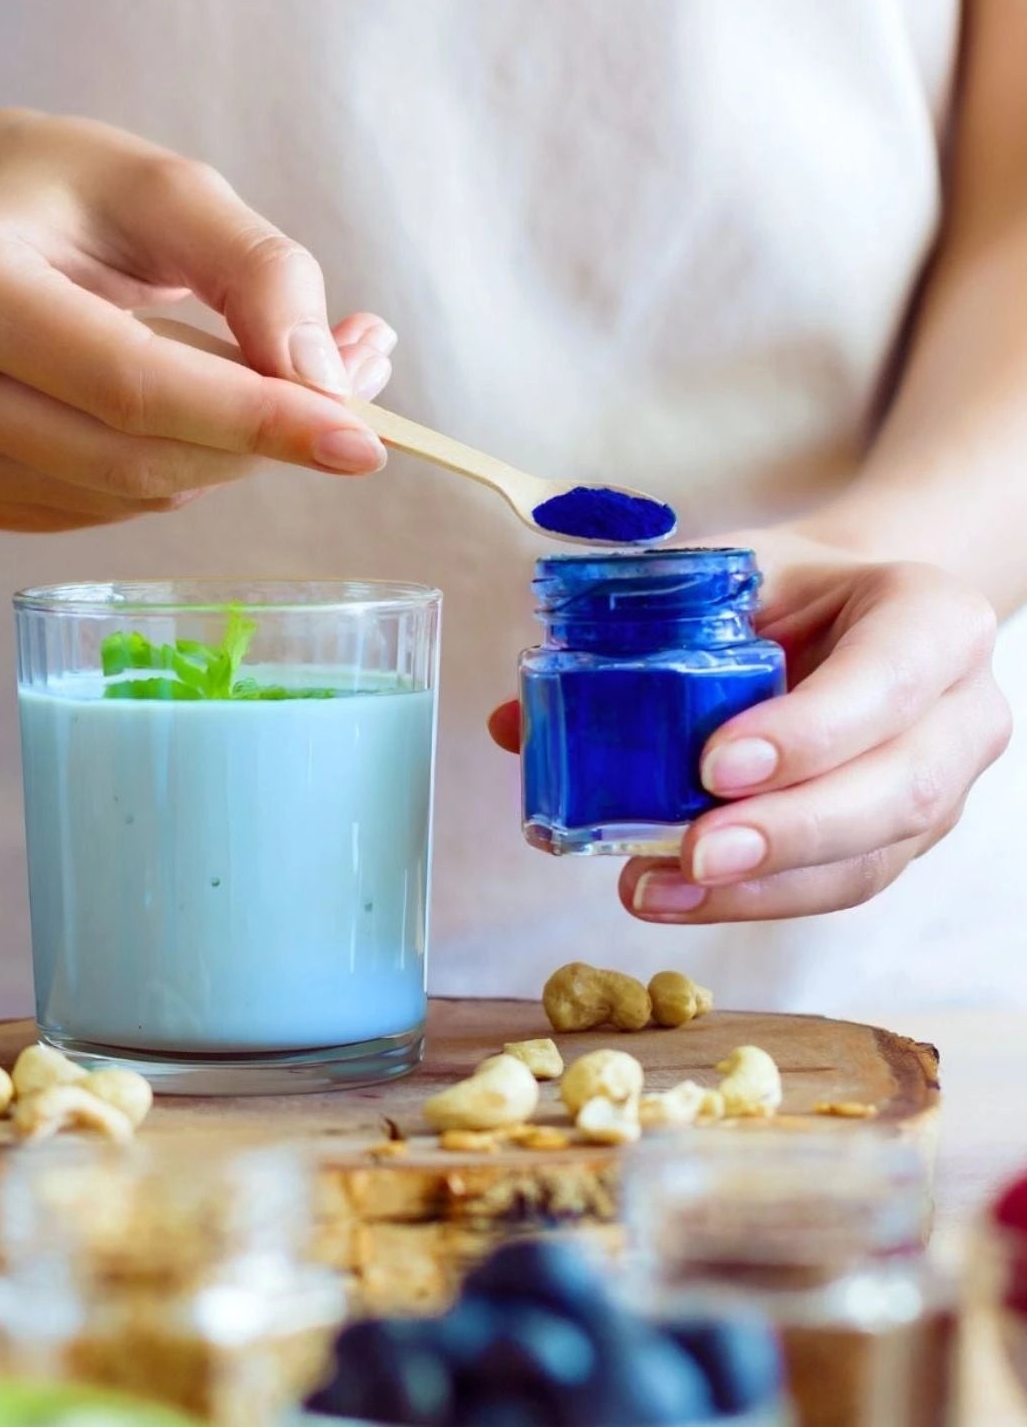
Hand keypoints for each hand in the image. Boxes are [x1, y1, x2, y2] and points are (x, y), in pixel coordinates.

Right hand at [0, 110, 392, 531]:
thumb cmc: (62, 194)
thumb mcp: (166, 187)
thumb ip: (257, 270)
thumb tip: (325, 385)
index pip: (130, 384)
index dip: (254, 418)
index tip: (363, 439)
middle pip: (132, 456)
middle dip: (257, 437)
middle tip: (349, 389)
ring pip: (128, 494)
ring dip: (227, 453)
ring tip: (275, 379)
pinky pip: (105, 509)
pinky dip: (176, 467)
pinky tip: (193, 409)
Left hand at [488, 527, 1011, 920]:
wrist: (855, 609)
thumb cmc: (789, 588)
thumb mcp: (727, 572)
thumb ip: (638, 627)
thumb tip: (514, 721)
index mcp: (932, 619)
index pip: (889, 678)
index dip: (810, 730)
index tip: (715, 763)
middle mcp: (959, 711)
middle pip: (896, 790)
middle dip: (788, 831)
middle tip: (693, 852)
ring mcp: (939, 788)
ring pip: (870, 858)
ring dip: (761, 888)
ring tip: (661, 889)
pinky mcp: (898, 843)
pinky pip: (836, 887)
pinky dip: (752, 901)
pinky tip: (676, 898)